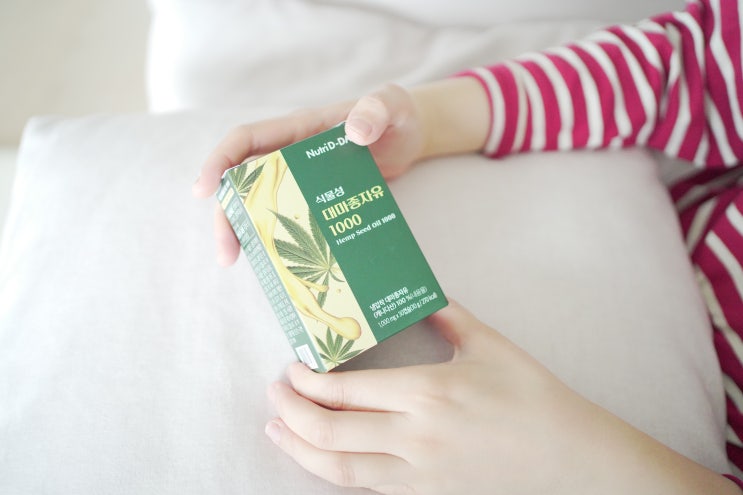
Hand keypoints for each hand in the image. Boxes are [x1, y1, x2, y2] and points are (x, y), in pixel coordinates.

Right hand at [192, 78, 490, 265]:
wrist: (412, 137)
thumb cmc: (398, 116)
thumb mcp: (393, 105)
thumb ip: (378, 109)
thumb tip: (355, 132)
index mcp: (300, 129)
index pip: (246, 140)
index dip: (219, 161)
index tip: (202, 191)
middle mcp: (292, 155)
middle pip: (244, 182)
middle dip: (227, 214)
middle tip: (226, 252)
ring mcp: (303, 180)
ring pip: (261, 205)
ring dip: (245, 231)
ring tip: (237, 262)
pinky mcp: (317, 201)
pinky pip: (288, 219)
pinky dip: (277, 239)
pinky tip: (277, 266)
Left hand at [265, 301, 738, 494]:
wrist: (571, 460)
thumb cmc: (533, 398)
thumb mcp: (491, 345)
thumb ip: (447, 315)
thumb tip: (419, 291)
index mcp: (428, 393)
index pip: (348, 390)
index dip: (309, 381)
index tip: (293, 367)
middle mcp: (415, 437)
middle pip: (331, 432)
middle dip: (291, 412)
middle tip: (274, 394)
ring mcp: (419, 473)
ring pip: (340, 469)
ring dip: (299, 449)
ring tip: (276, 430)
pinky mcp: (427, 494)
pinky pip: (367, 487)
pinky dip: (333, 473)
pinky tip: (320, 459)